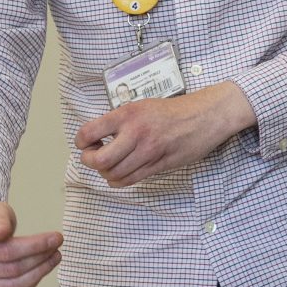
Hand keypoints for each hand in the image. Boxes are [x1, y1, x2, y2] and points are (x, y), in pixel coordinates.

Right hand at [0, 185, 61, 286]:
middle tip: (56, 248)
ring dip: (39, 273)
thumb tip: (0, 233)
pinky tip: (41, 269)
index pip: (4, 251)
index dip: (33, 246)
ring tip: (53, 258)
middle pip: (10, 270)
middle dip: (39, 259)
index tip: (55, 238)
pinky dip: (31, 284)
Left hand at [75, 82, 255, 187]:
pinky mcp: (159, 165)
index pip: (90, 133)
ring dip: (105, 173)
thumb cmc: (174, 110)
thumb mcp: (142, 105)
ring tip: (108, 165)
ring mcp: (148, 152)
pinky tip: (120, 173)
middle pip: (100, 160)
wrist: (204, 116)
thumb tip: (98, 137)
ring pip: (114, 174)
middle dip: (90, 162)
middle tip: (92, 157)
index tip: (84, 143)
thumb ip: (120, 120)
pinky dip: (119, 180)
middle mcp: (136, 133)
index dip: (81, 142)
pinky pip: (131, 179)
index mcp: (128, 114)